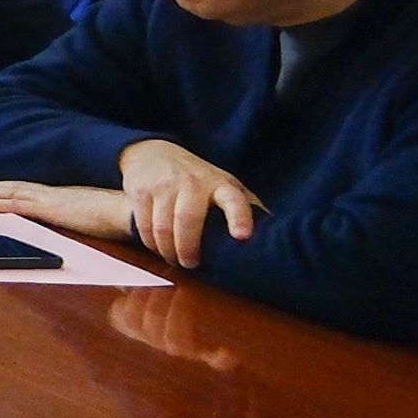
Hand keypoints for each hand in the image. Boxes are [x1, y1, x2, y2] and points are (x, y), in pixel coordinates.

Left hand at [0, 177, 154, 246]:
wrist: (132, 211)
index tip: (2, 188)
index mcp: (69, 197)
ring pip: (14, 193)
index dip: (17, 189)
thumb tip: (103, 223)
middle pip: (20, 189)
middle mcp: (57, 195)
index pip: (37, 191)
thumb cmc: (125, 216)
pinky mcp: (50, 208)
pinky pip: (16, 204)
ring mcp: (52, 200)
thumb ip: (98, 220)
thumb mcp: (106, 218)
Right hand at [112, 137, 265, 265]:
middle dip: (188, 249)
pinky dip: (150, 243)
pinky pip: (143, 226)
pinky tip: (158, 248)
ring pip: (163, 228)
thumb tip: (276, 238)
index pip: (233, 200)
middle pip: (188, 220)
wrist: (154, 153)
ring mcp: (164, 185)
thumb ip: (247, 209)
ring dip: (167, 251)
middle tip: (191, 264)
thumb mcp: (226, 187)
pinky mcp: (141, 191)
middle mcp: (192, 183)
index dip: (238, 218)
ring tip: (174, 260)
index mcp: (221, 184)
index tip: (241, 236)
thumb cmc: (199, 179)